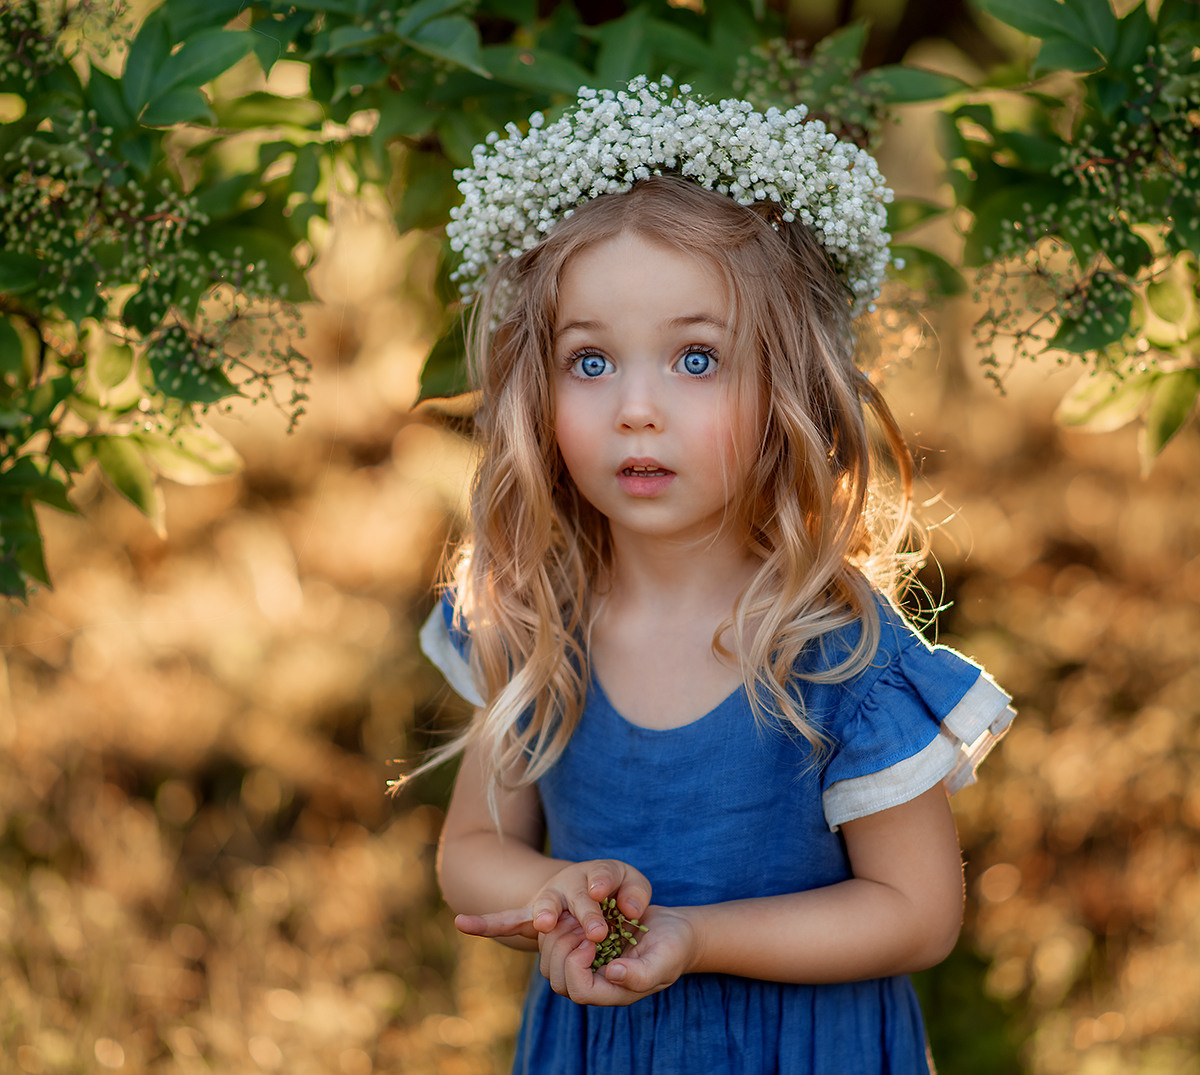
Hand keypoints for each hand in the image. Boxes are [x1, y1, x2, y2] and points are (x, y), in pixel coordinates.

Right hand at [455, 858, 650, 946]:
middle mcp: (568, 884)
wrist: (586, 889)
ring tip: (546, 923)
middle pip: (573, 895)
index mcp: (595, 873)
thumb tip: (629, 911)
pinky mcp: (531, 918)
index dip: (603, 883)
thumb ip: (636, 893)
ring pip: (544, 908)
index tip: (603, 892)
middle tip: (598, 931)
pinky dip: (486, 924)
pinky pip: (506, 921)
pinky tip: (462, 923)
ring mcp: (548, 901)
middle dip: (585, 912)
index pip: (602, 876)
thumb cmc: (614, 888)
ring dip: (546, 914)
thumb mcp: (632, 884)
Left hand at [538, 905, 696, 1006]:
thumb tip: (611, 974)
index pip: (579, 991)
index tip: (591, 939)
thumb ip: (641, 974)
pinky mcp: (584, 949)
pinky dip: (558, 929)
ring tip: (575, 918)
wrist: (674, 930)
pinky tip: (574, 913)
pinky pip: (556, 946)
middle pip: (559, 981)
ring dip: (557, 938)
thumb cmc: (673, 947)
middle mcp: (596, 983)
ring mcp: (588, 967)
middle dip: (562, 950)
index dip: (577, 964)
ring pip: (552, 964)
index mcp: (614, 992)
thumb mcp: (664, 960)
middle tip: (579, 925)